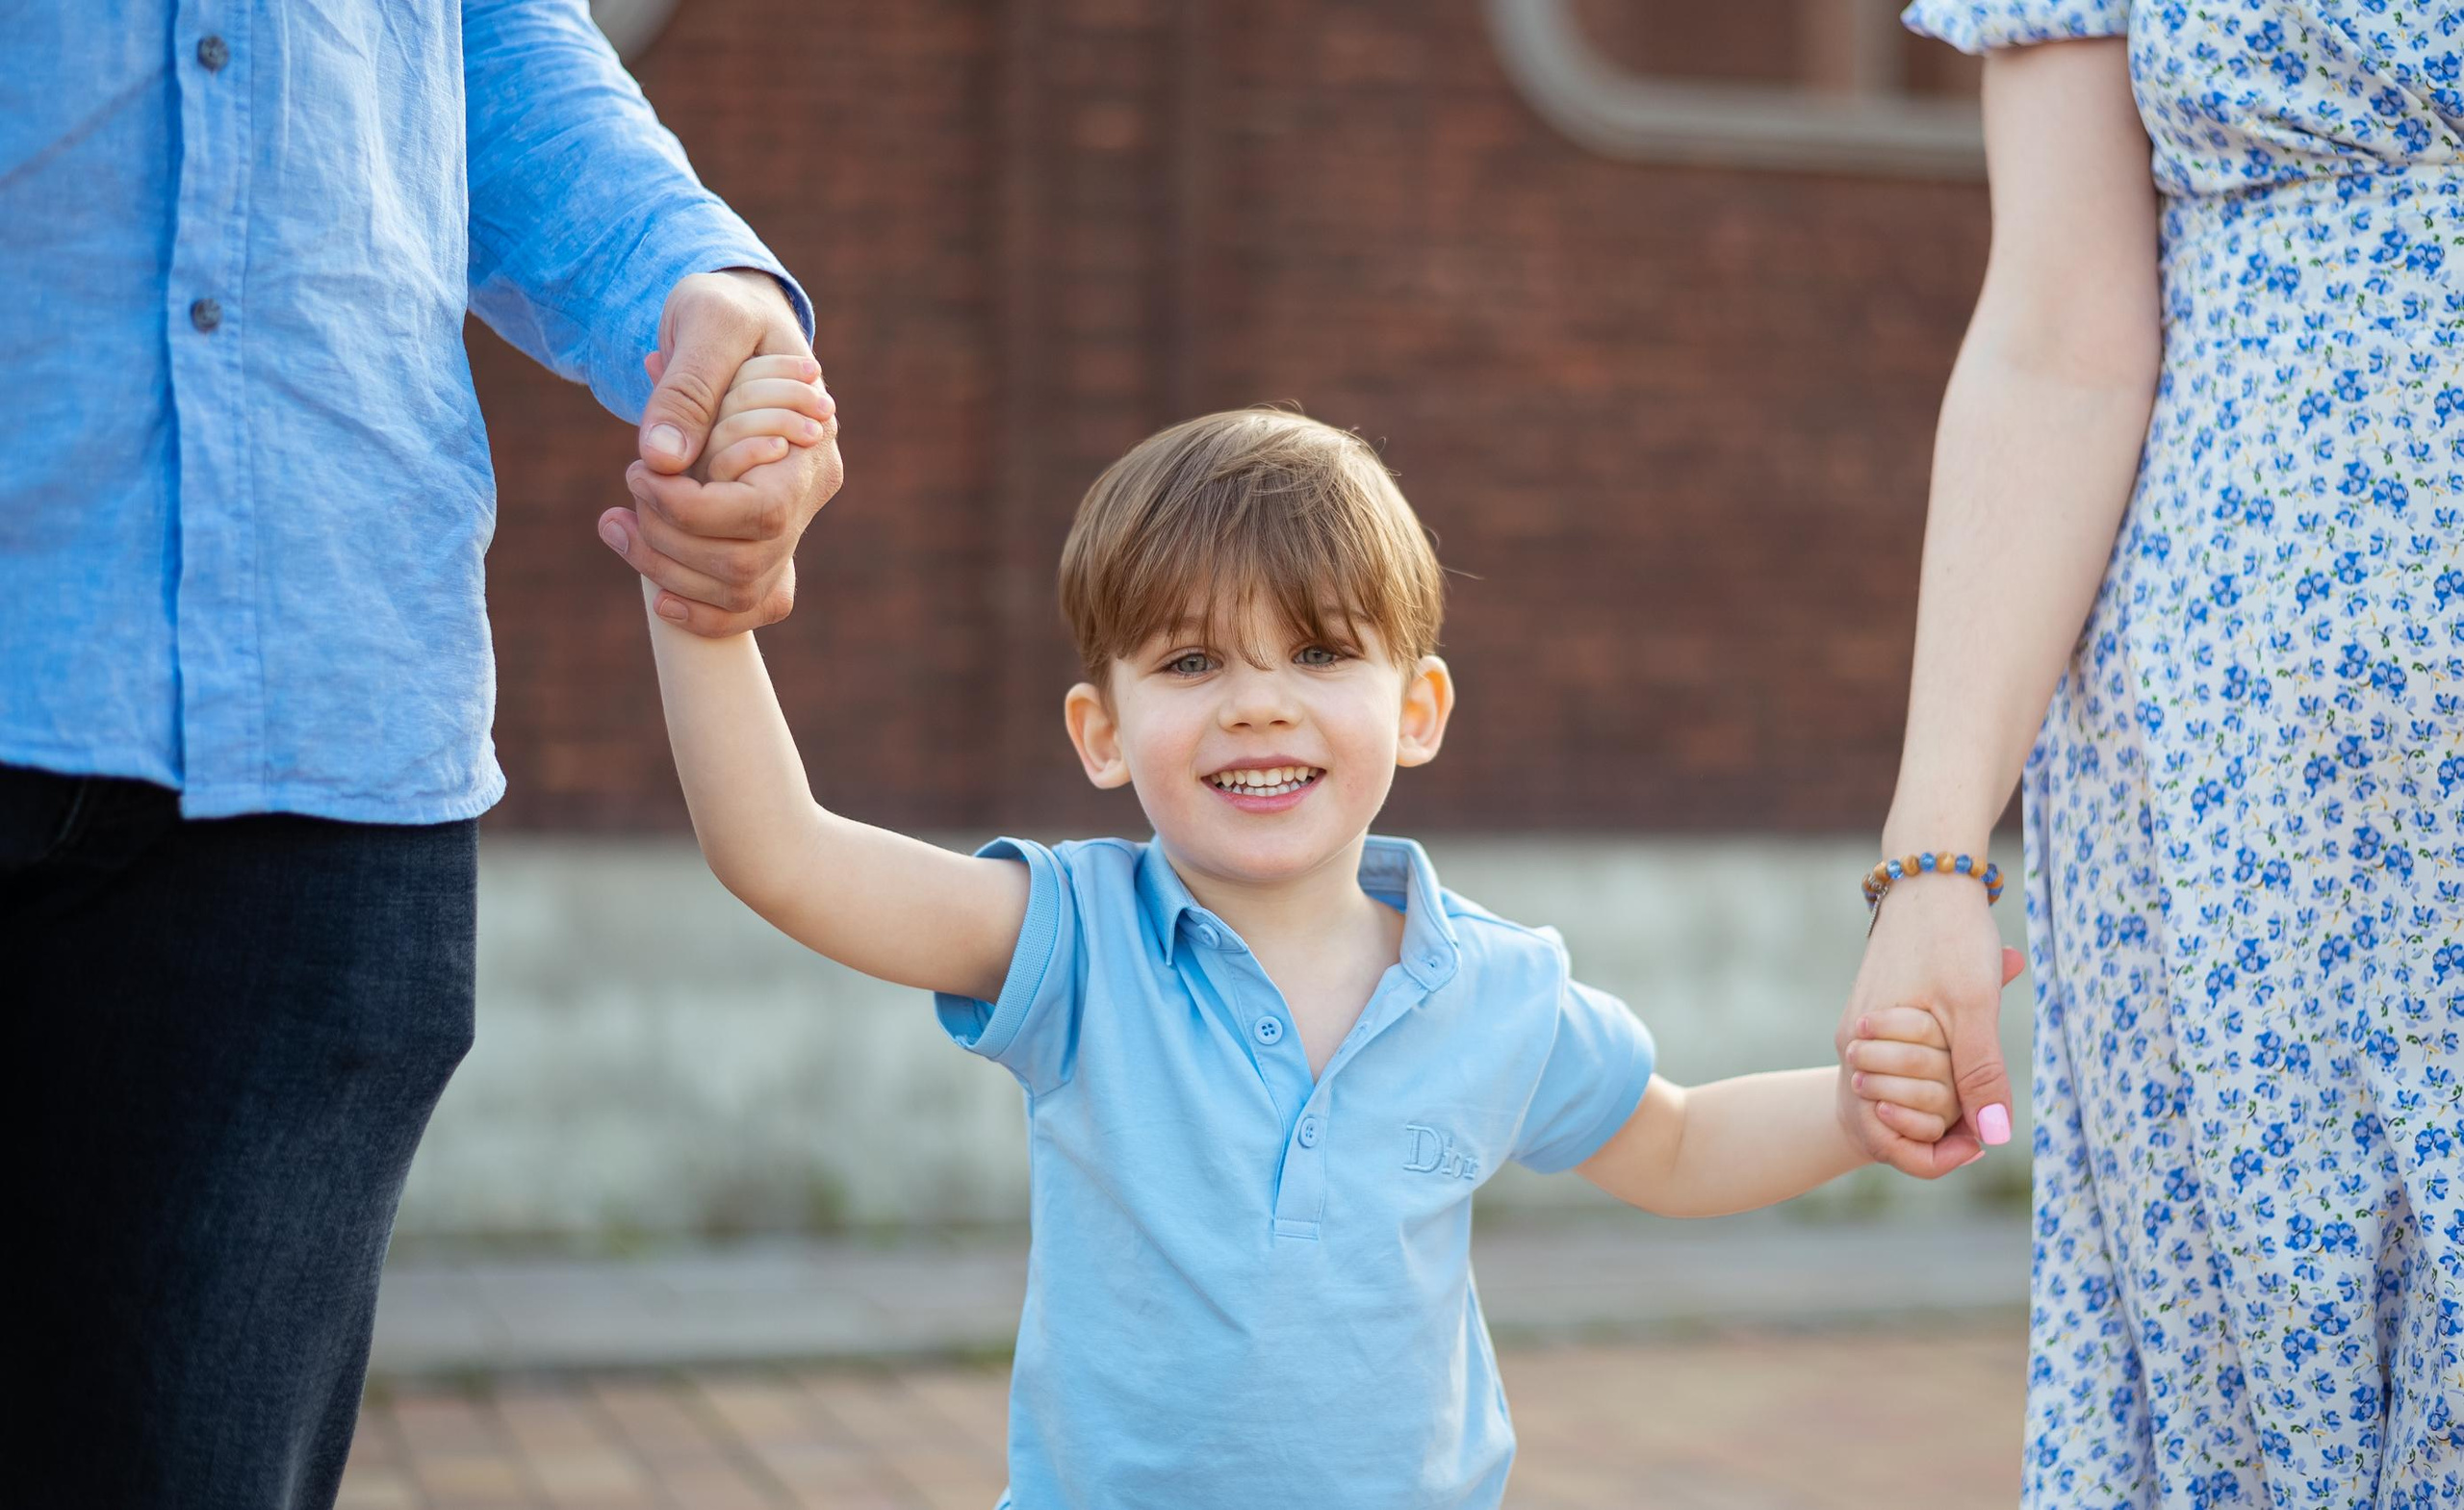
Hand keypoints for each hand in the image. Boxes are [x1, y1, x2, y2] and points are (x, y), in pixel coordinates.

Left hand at [597, 270, 843, 635]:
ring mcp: (791, 524)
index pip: (761, 515)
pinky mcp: (763, 541)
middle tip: (627, 490)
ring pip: (739, 592)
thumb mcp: (707, 321)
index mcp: (811, 445)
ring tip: (615, 525)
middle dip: (665, 540)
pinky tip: (654, 594)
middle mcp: (811, 495)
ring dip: (664, 572)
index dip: (689, 509)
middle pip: (744, 565)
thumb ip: (688, 386)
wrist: (730, 321)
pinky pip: (749, 608)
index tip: (640, 470)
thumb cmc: (723, 311)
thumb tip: (662, 461)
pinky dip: (701, 616)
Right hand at [1834, 878, 2023, 1177]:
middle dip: (1949, 1114)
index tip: (1985, 1137)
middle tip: (1978, 1072)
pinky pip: (1908, 1068)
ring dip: (1947, 1089)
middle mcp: (1853, 1042)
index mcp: (1863, 1045)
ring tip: (1973, 1050)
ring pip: (1908, 1094)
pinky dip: (1943, 1066)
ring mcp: (1863, 1031)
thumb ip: (1979, 1073)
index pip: (1899, 1135)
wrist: (1931, 876)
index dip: (1948, 1147)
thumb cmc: (1952, 937)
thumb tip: (1992, 1137)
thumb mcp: (1975, 1007)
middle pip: (1902, 1117)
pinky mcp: (1878, 1019)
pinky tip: (1965, 1035)